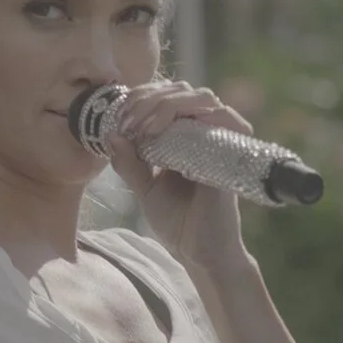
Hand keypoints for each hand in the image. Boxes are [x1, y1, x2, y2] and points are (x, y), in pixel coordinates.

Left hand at [105, 81, 252, 267]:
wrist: (197, 252)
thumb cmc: (176, 221)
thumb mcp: (144, 189)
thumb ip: (129, 163)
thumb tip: (111, 134)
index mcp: (184, 137)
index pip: (166, 96)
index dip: (140, 98)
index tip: (118, 120)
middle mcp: (203, 134)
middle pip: (182, 89)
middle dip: (148, 98)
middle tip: (127, 121)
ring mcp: (219, 141)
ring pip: (201, 97)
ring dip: (166, 104)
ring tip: (143, 126)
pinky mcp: (231, 154)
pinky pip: (223, 120)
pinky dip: (192, 117)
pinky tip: (163, 133)